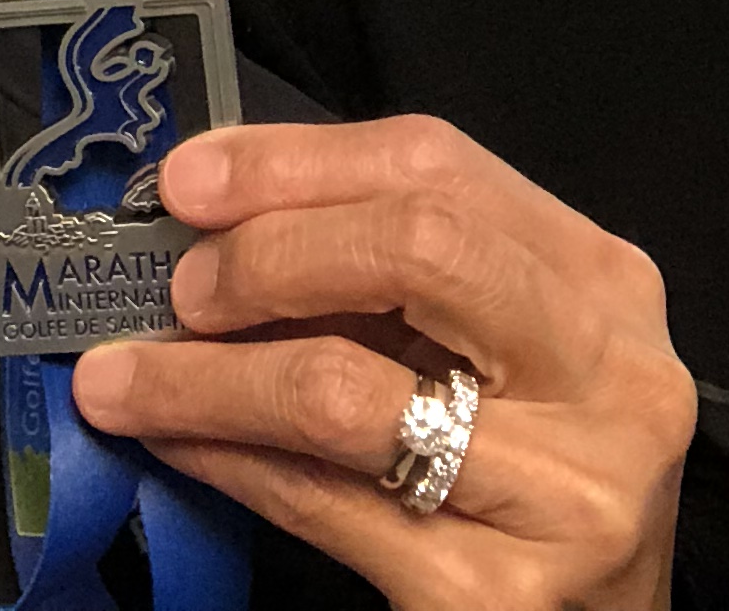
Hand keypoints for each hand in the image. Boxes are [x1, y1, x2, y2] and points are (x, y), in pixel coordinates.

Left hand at [72, 117, 696, 610]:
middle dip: (267, 254)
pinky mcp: (494, 599)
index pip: (437, 164)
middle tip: (179, 287)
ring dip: (205, 377)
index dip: (293, 161)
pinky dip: (228, 461)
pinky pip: (322, 505)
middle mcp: (605, 374)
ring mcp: (562, 491)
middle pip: (414, 249)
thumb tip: (214, 218)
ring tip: (123, 377)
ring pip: (343, 391)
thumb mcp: (492, 343)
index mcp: (599, 279)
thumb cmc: (533, 465)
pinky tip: (177, 441)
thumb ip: (389, 270)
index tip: (189, 180)